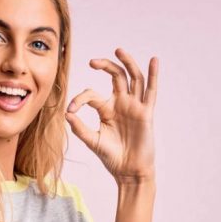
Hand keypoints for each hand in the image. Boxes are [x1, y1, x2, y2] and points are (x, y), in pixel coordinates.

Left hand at [66, 48, 157, 182]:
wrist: (128, 171)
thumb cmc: (112, 157)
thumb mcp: (92, 141)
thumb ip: (80, 128)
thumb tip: (66, 114)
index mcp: (107, 109)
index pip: (92, 95)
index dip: (80, 99)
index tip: (71, 109)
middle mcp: (121, 104)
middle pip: (116, 76)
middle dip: (105, 66)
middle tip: (93, 61)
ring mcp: (134, 106)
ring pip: (133, 78)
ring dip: (127, 63)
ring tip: (119, 50)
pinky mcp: (146, 113)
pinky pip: (151, 92)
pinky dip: (153, 75)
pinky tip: (154, 61)